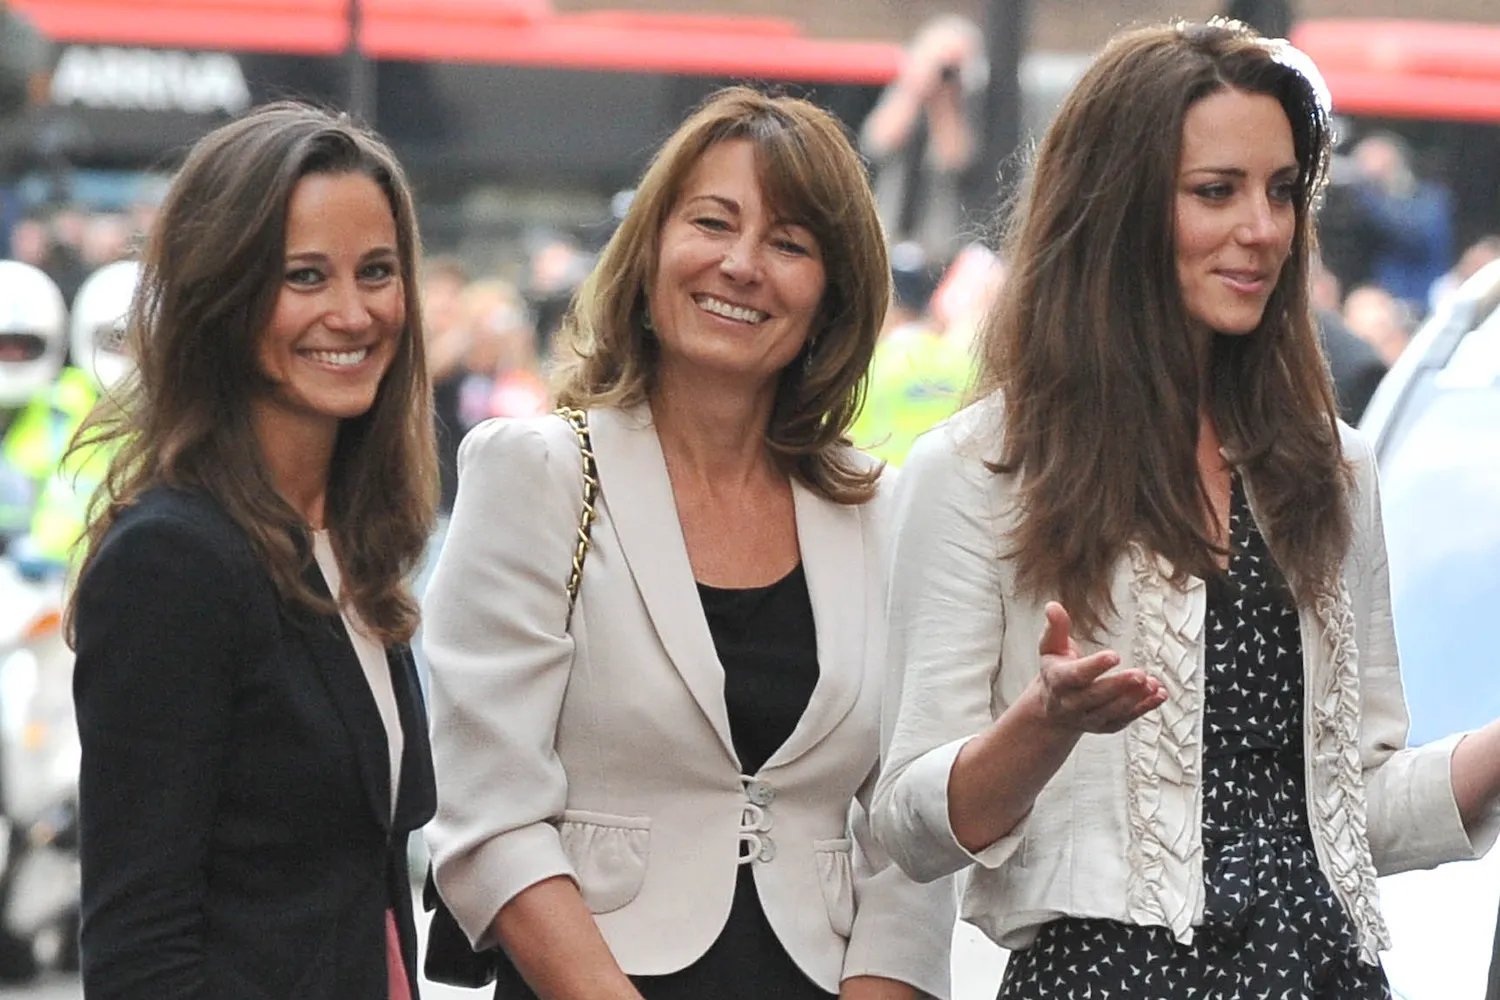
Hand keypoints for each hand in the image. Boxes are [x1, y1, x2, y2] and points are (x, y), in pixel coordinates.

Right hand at [1034, 601, 1166, 733]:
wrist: (1052, 710)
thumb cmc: (1056, 671)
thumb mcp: (1051, 647)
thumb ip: (1056, 627)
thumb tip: (1053, 606)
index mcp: (1058, 681)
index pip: (1076, 675)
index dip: (1094, 666)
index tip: (1114, 655)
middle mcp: (1072, 703)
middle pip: (1096, 696)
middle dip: (1119, 686)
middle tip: (1140, 674)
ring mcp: (1089, 717)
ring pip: (1112, 711)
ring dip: (1134, 699)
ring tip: (1153, 684)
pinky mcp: (1105, 726)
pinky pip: (1126, 719)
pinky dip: (1144, 709)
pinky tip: (1159, 695)